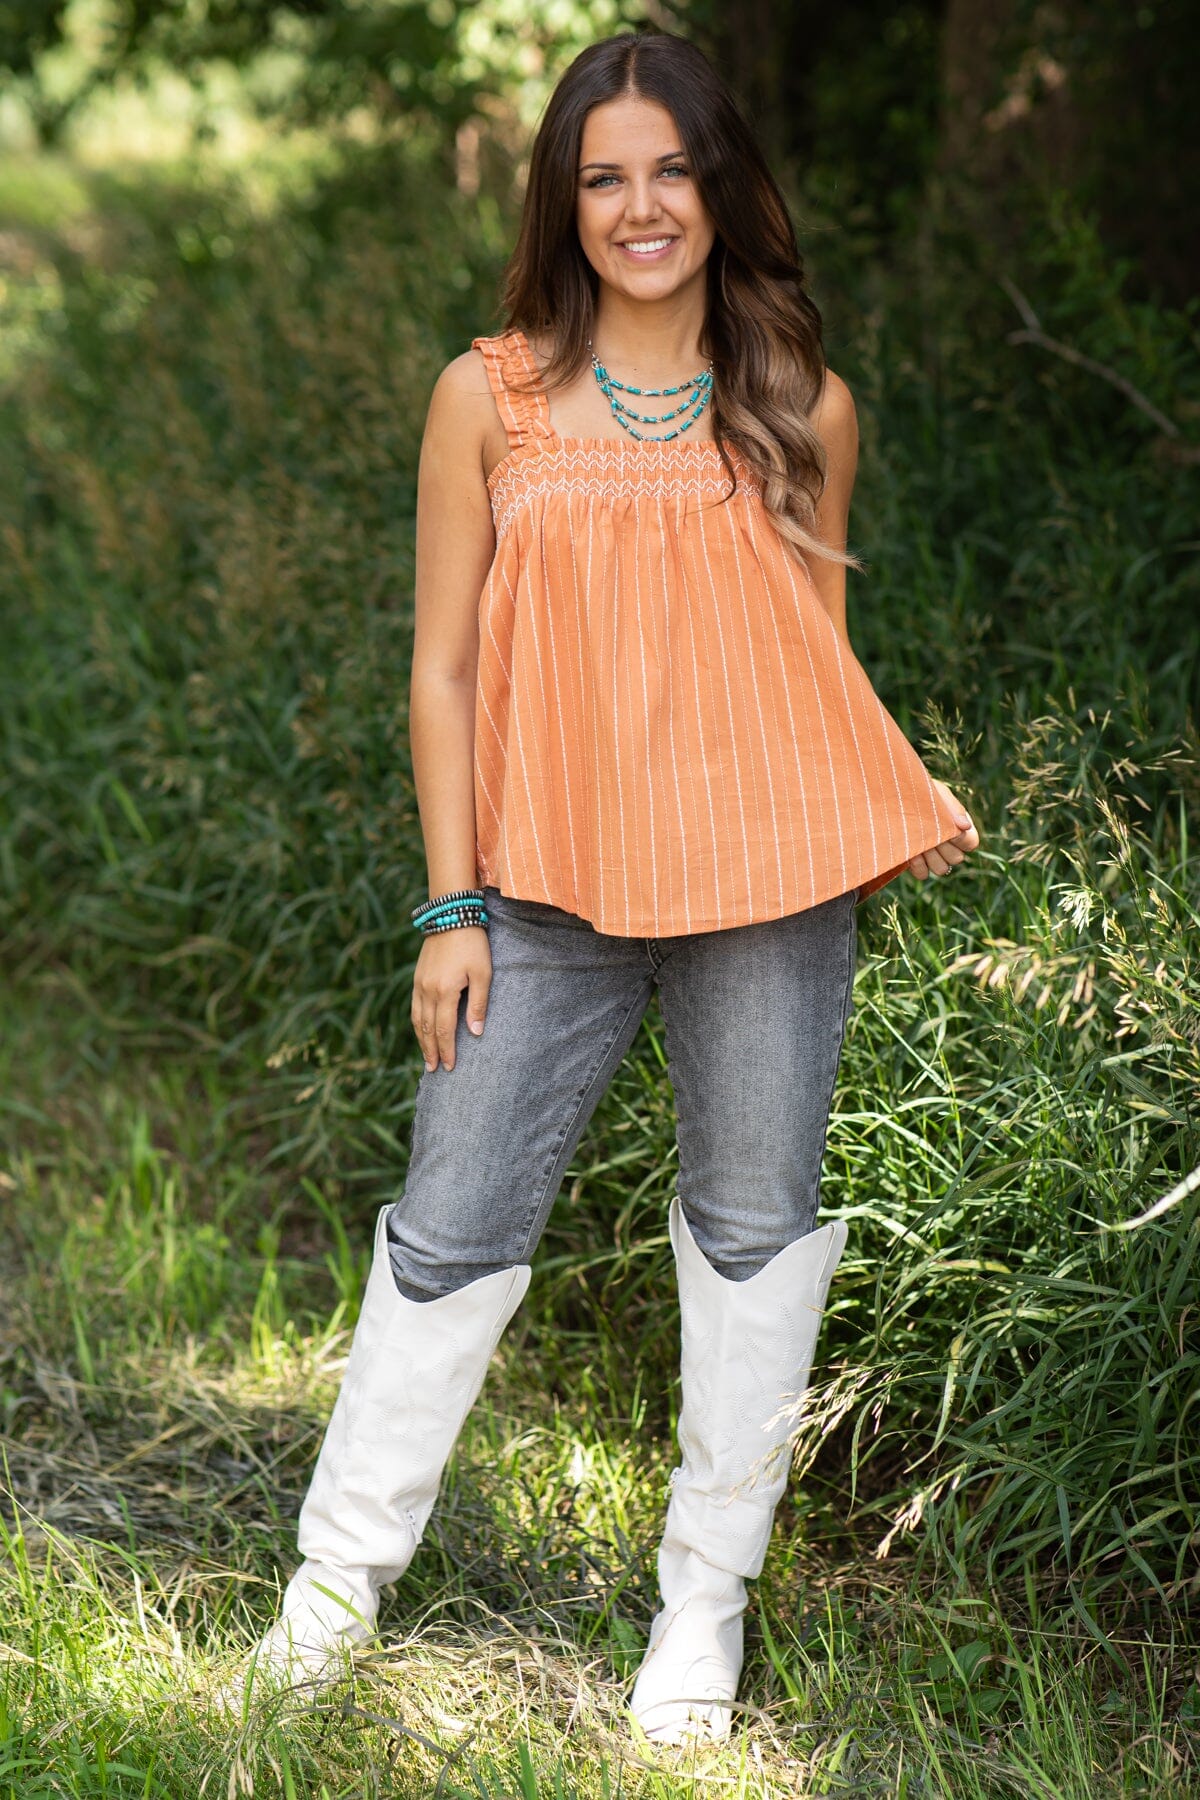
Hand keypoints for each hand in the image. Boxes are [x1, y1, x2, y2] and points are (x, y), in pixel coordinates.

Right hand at [411, 926, 491, 1071]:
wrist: (451, 915)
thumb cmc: (473, 944)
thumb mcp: (483, 973)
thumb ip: (479, 1004)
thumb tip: (475, 1033)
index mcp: (445, 991)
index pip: (444, 1029)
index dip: (447, 1050)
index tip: (451, 1067)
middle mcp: (428, 990)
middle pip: (427, 1028)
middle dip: (431, 1051)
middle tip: (434, 1070)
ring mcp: (420, 984)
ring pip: (417, 1019)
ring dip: (421, 1040)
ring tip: (427, 1057)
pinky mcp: (418, 977)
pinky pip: (414, 1007)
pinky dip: (417, 1023)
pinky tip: (421, 1030)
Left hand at [907, 779, 979, 879]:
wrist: (889, 795)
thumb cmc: (917, 790)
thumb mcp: (937, 793)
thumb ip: (953, 807)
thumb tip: (965, 826)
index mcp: (958, 826)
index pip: (971, 843)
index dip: (961, 839)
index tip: (947, 827)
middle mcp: (948, 843)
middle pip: (956, 859)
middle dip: (943, 848)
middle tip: (929, 833)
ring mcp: (931, 855)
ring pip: (942, 869)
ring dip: (930, 857)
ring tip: (919, 841)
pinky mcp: (915, 863)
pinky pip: (923, 875)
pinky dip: (916, 865)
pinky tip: (909, 851)